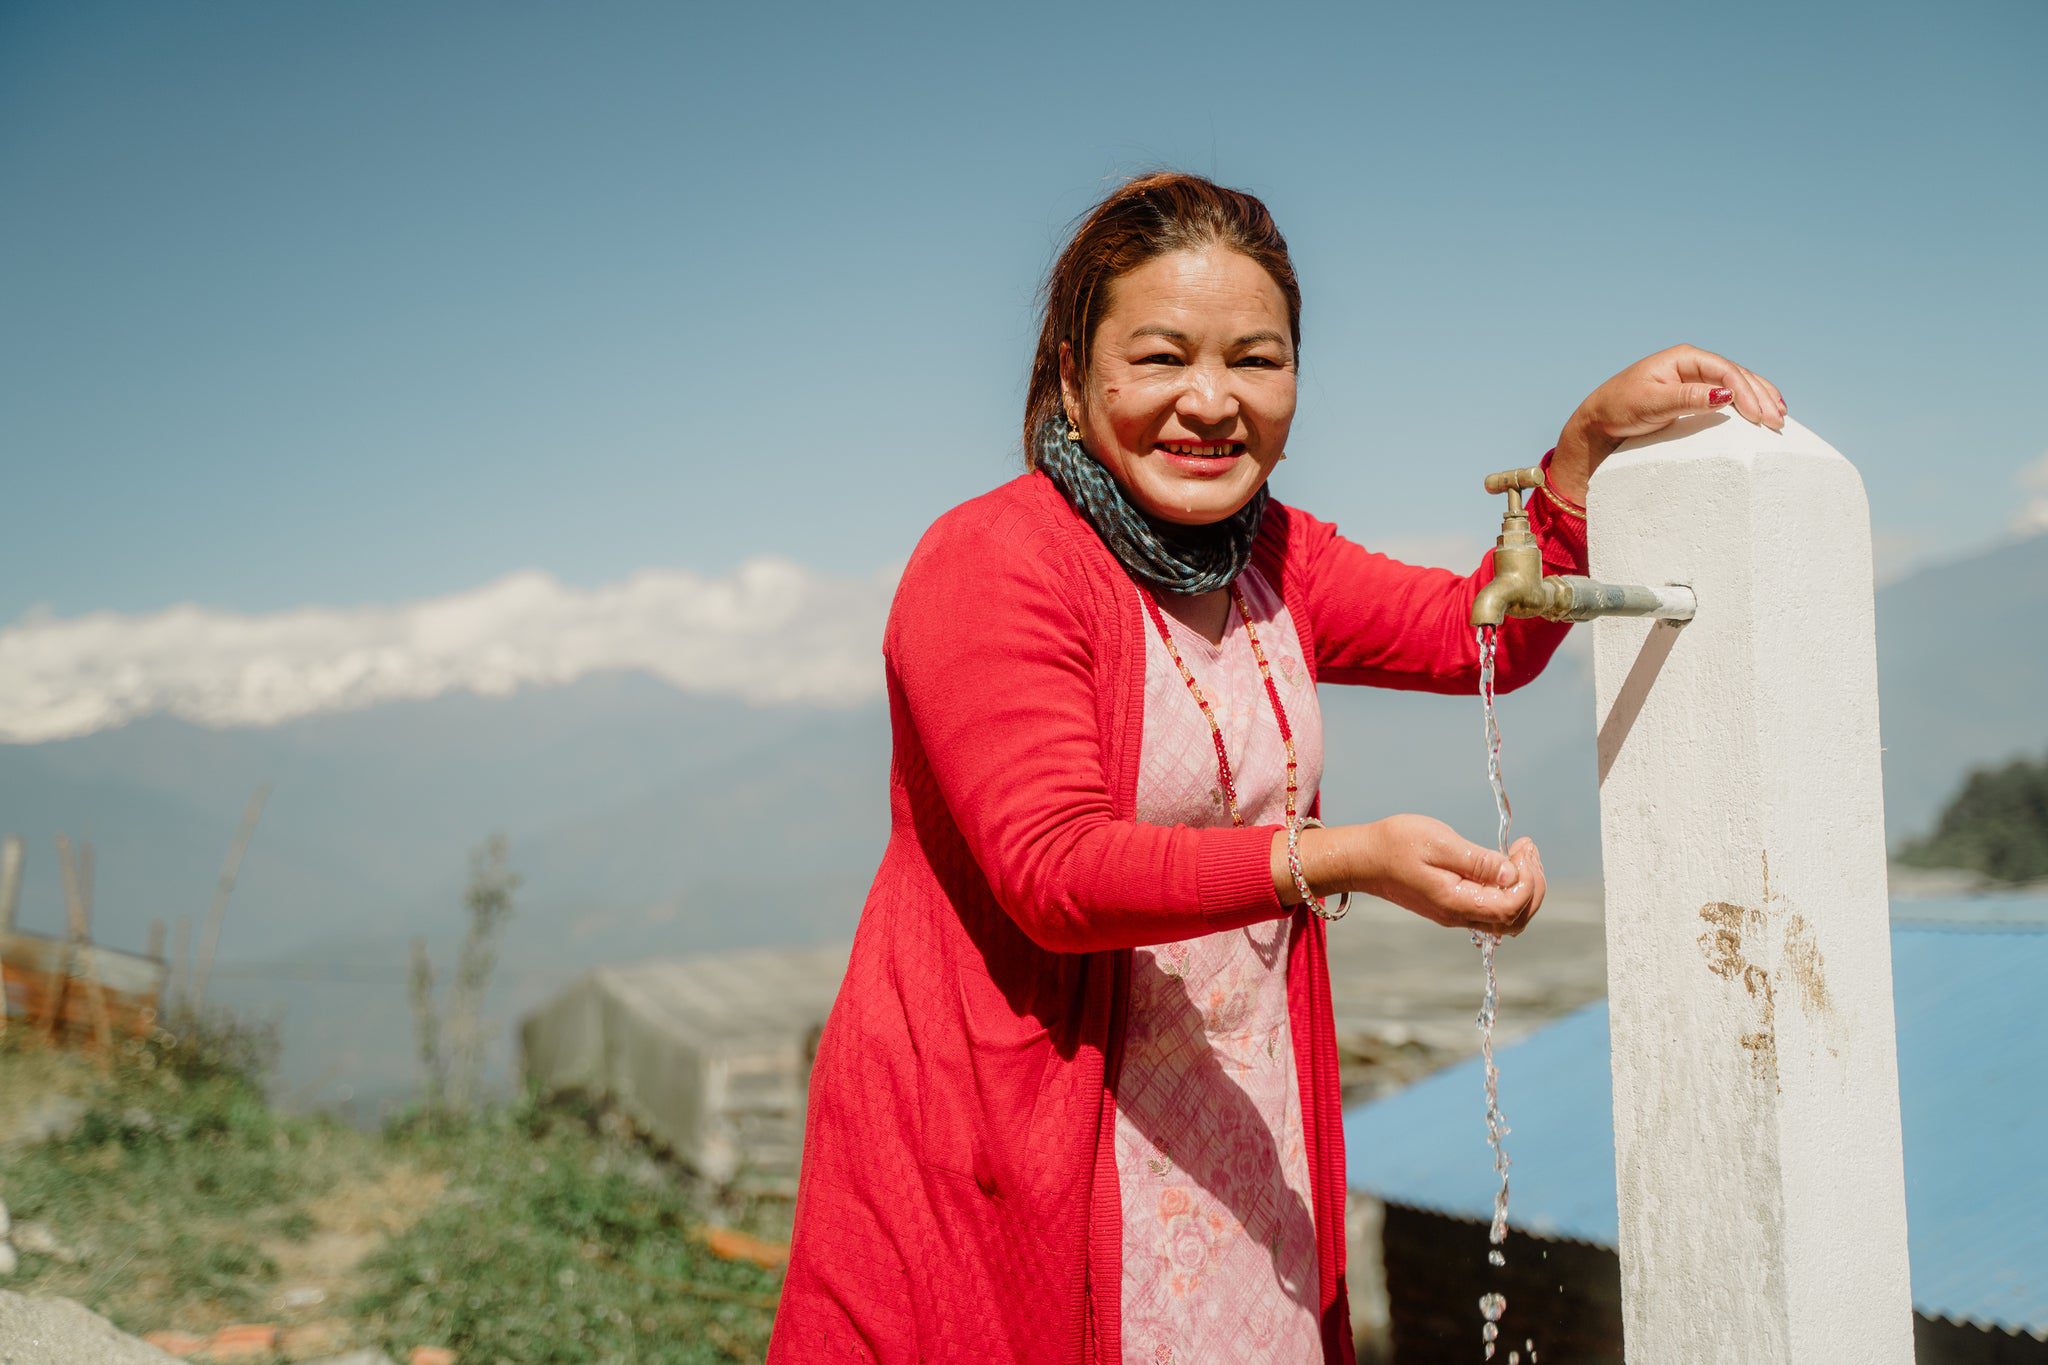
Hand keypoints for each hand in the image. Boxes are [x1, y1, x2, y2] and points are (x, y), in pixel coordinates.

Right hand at [1356, 815, 1545, 936]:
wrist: (1363, 858)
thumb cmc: (1394, 845)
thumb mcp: (1438, 842)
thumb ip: (1478, 861)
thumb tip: (1512, 874)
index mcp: (1456, 902)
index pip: (1511, 907)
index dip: (1528, 881)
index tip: (1522, 848)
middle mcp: (1459, 914)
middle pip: (1516, 918)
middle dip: (1532, 884)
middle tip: (1526, 849)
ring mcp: (1456, 912)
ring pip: (1507, 916)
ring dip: (1523, 888)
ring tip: (1520, 854)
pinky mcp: (1453, 904)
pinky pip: (1492, 908)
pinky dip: (1508, 888)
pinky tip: (1504, 863)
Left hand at [1550, 344, 1787, 503]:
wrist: (1599, 422)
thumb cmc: (1619, 408)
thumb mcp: (1651, 404)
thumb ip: (1687, 398)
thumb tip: (1726, 394)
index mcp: (1684, 358)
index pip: (1725, 371)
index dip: (1746, 392)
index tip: (1759, 416)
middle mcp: (1693, 365)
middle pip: (1737, 376)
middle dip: (1761, 396)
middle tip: (1778, 421)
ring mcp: (1696, 380)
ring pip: (1738, 385)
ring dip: (1761, 398)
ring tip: (1780, 416)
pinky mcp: (1695, 396)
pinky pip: (1729, 396)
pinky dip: (1748, 403)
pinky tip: (1763, 412)